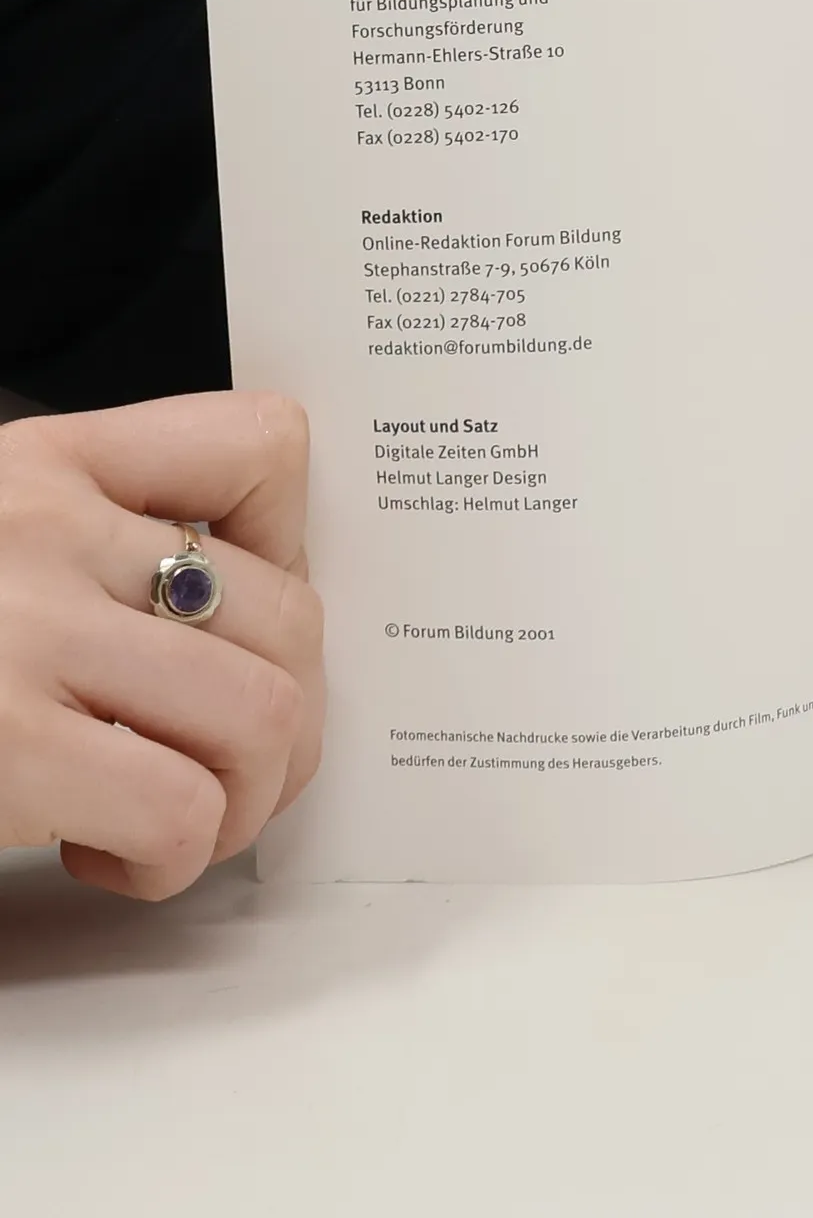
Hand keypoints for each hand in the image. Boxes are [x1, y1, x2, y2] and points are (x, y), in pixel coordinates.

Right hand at [0, 391, 321, 898]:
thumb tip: (248, 620)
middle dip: (290, 717)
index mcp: (39, 463)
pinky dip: (174, 857)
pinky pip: (182, 808)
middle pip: (290, 611)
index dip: (294, 543)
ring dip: (247, 797)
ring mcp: (23, 635)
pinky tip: (110, 856)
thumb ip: (91, 548)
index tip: (252, 617)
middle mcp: (41, 531)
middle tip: (231, 768)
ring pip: (261, 711)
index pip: (258, 444)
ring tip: (180, 820)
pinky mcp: (3, 750)